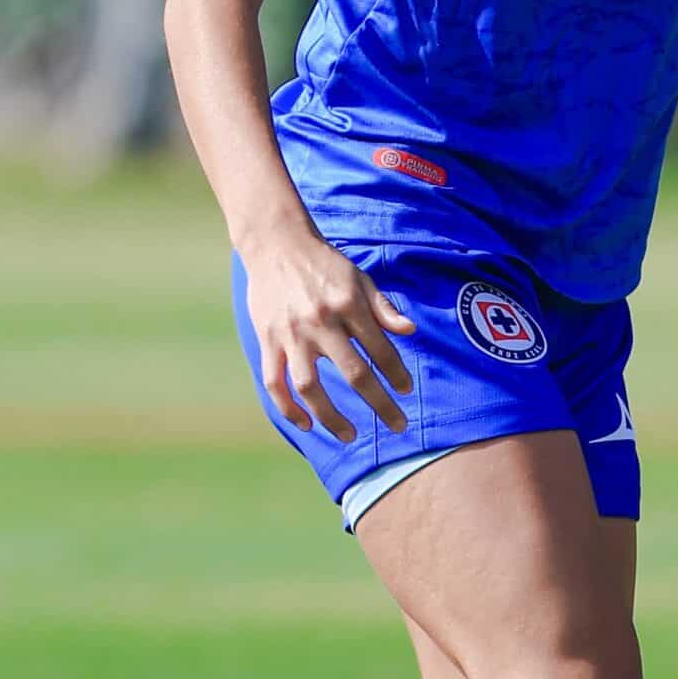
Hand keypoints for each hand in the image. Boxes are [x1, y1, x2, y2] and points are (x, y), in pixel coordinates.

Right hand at [243, 229, 415, 442]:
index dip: (396, 374)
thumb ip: (382, 307)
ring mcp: (291, 334)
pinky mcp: (267, 340)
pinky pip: (274, 383)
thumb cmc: (324, 263)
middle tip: (398, 426)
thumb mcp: (359, 277)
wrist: (276, 243)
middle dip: (379, 404)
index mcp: (348, 304)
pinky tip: (306, 424)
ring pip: (310, 387)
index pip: (380, 349)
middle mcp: (321, 322)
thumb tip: (410, 331)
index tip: (406, 393)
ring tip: (350, 435)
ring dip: (331, 417)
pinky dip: (288, 408)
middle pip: (354, 374)